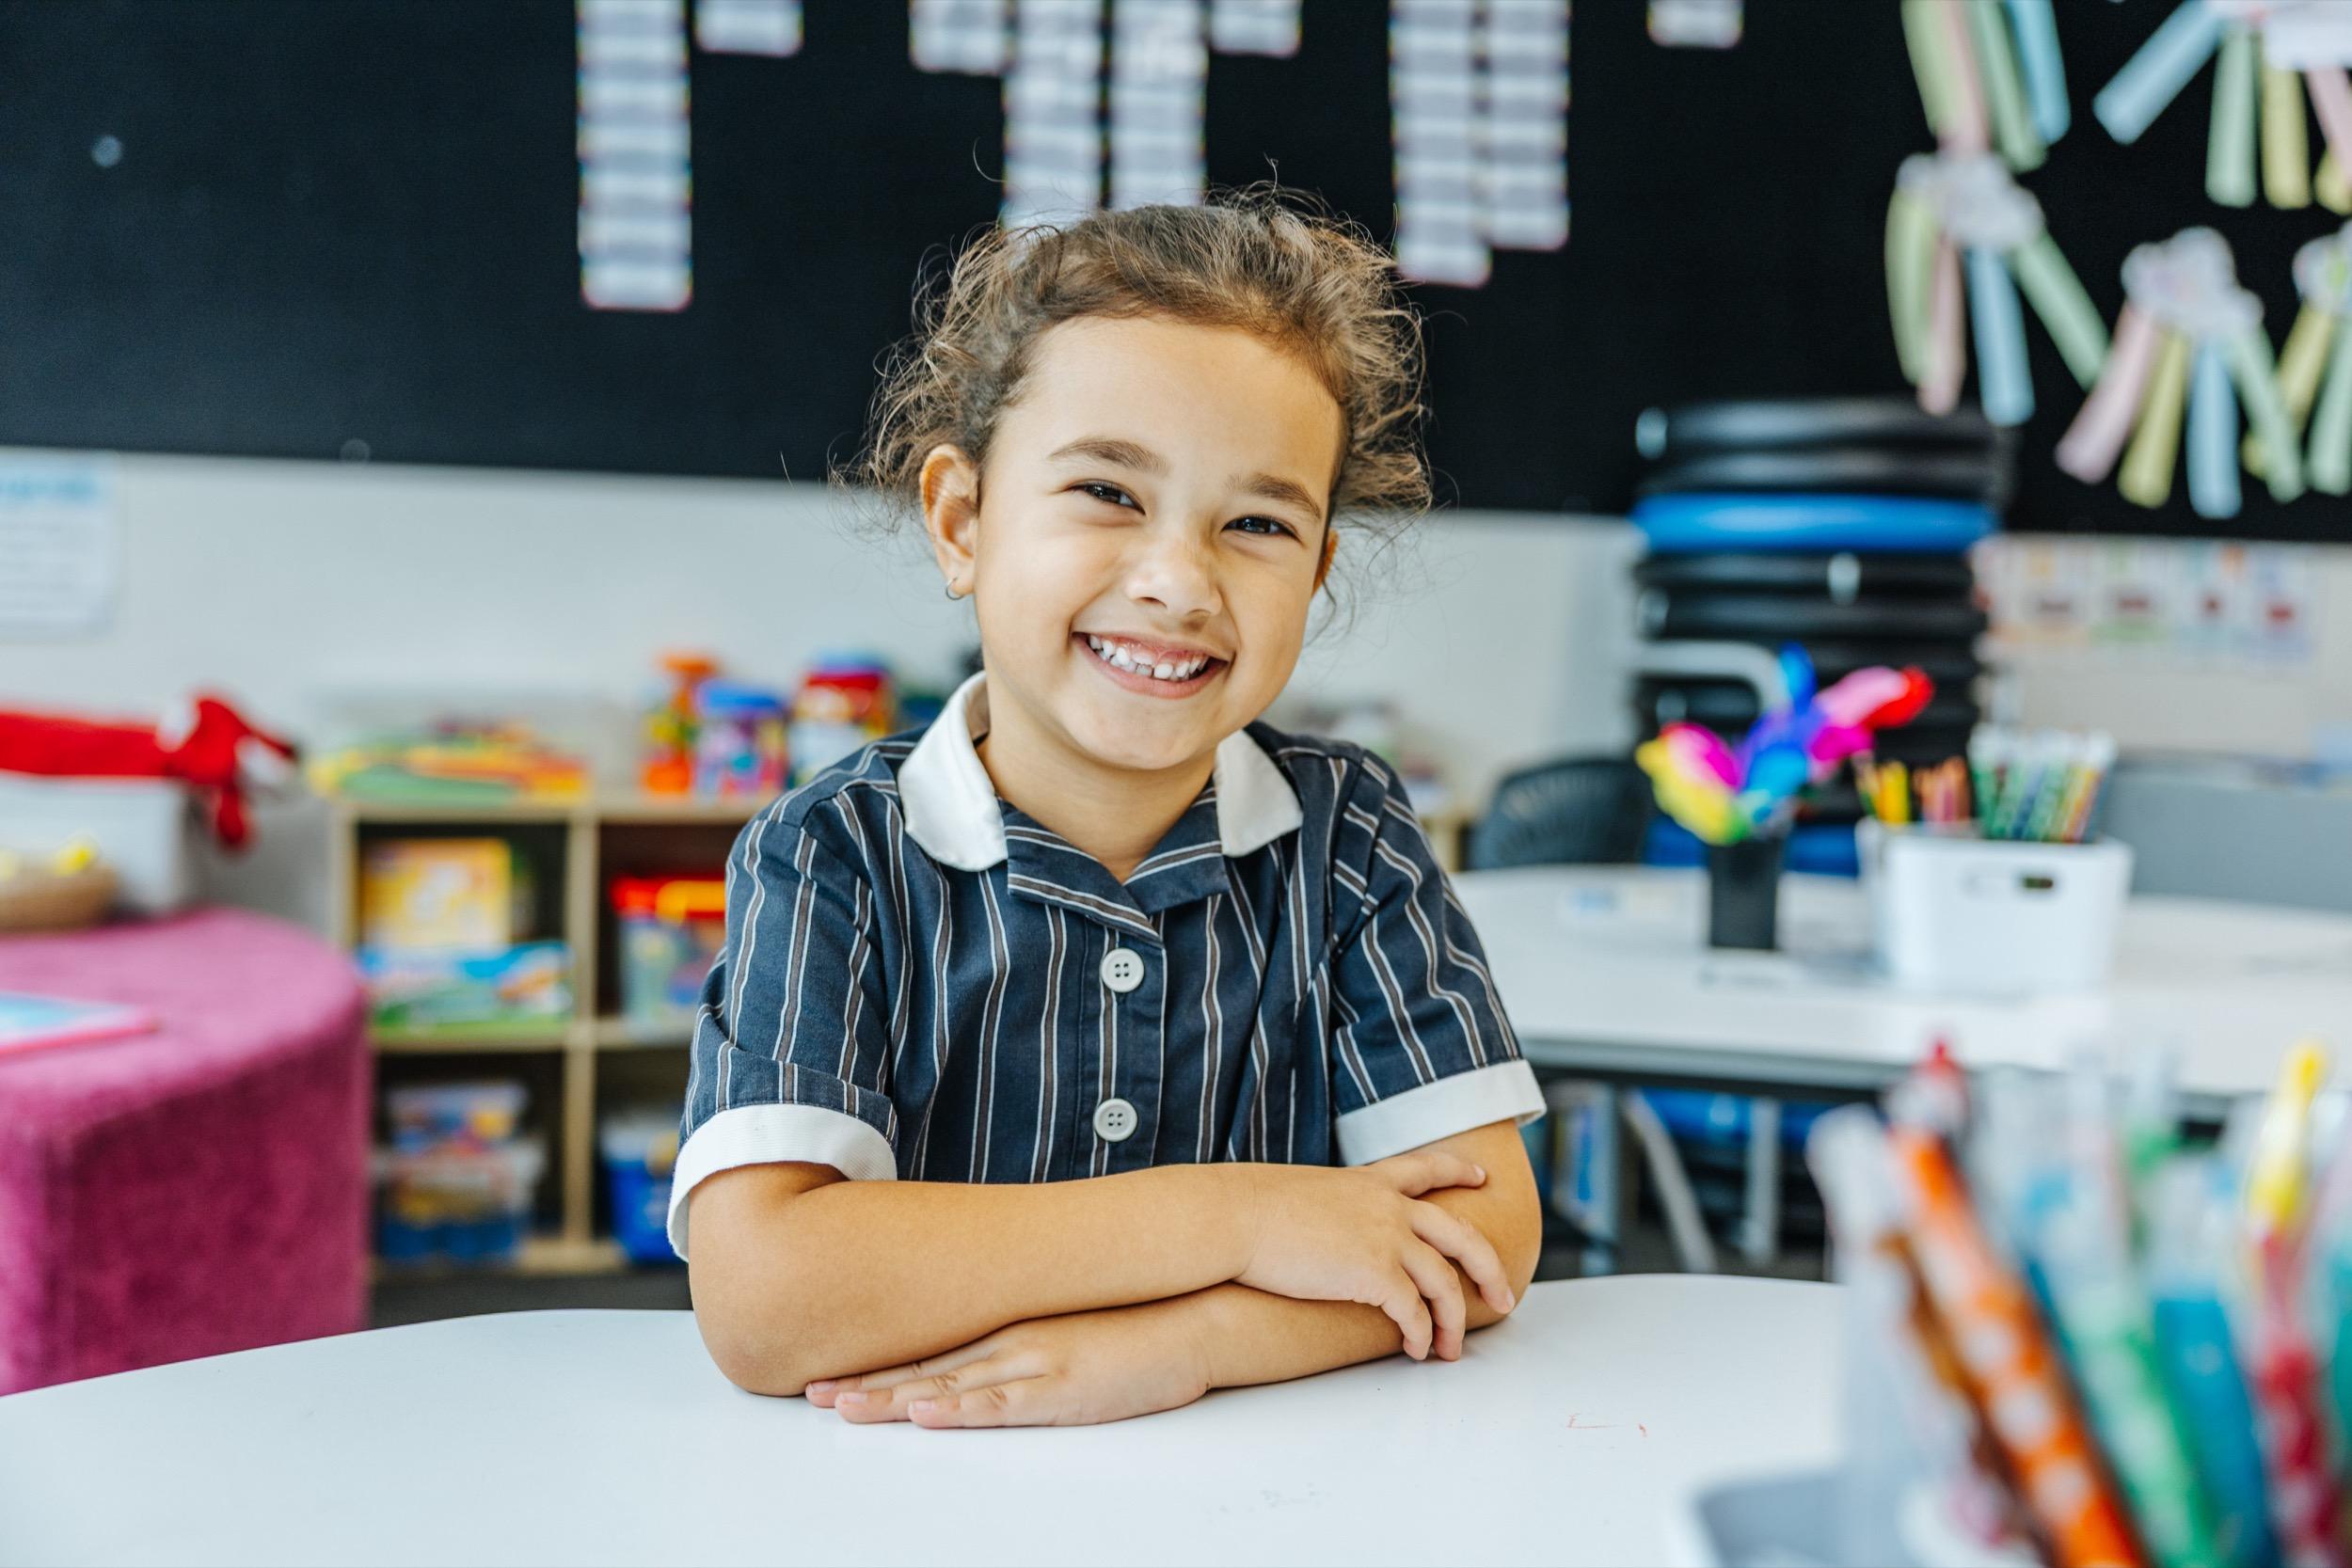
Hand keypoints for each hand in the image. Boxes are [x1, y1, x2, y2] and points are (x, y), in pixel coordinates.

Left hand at [806, 1298, 1214, 1428]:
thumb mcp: (1064, 1325)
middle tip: (812, 1394)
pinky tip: (926, 1413)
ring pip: (948, 1384)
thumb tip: (982, 1351)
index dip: (875, 1364)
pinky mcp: (1062, 1389)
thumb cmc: (1132, 1325)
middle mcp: (1009, 1340)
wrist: (1193, 1317)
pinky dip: (960, 1410)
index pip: (928, 1349)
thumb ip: (1021, 1338)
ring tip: (843, 1407)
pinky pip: (1002, 1404)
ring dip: (891, 1398)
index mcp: (1007, 1325)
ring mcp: (1033, 1363)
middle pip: (923, 1366)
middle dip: (865, 1383)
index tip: (828, 1374)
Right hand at [1237, 1151, 1512, 1360]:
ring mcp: (1387, 1238)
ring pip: (1444, 1284)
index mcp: (1369, 1182)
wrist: (1236, 1216)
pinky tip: (1415, 1350)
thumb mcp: (1300, 1193)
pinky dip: (1421, 1335)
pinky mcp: (1375, 1273)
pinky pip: (1415, 1312)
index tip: (1481, 1176)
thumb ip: (1329, 1209)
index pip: (1426, 1169)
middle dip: (1488, 1270)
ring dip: (1452, 1322)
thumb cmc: (1248, 1209)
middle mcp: (1389, 1207)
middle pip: (1461, 1235)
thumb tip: (1322, 1230)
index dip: (1458, 1172)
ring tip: (1450, 1351)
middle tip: (1503, 1297)